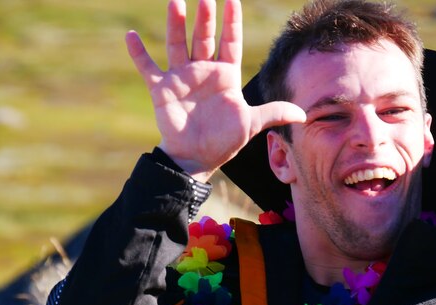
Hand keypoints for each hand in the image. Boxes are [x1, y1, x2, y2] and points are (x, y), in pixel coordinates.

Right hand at [125, 0, 305, 181]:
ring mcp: (181, 78)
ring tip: (176, 1)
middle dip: (205, 18)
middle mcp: (203, 71)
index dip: (232, 22)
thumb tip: (304, 115)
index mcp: (225, 75)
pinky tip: (130, 36)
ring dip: (175, 25)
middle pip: (204, 38)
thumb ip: (273, 113)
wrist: (195, 158)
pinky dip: (138, 53)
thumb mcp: (251, 124)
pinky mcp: (161, 89)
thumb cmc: (223, 141)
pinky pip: (148, 68)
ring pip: (177, 44)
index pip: (230, 42)